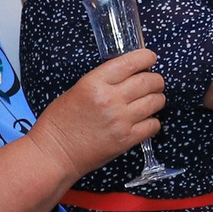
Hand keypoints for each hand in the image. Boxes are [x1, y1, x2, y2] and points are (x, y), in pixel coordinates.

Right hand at [30, 49, 165, 177]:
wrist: (54, 153)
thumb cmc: (60, 122)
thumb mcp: (77, 89)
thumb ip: (103, 81)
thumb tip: (129, 75)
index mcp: (95, 83)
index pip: (130, 63)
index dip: (146, 57)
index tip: (150, 58)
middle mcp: (110, 99)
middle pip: (148, 81)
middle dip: (156, 80)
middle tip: (155, 82)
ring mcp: (121, 120)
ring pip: (155, 102)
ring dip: (158, 98)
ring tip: (152, 100)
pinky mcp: (126, 140)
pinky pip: (153, 125)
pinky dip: (153, 121)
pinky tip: (146, 120)